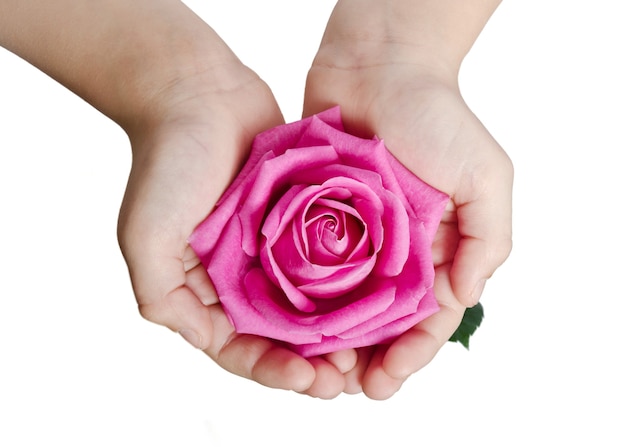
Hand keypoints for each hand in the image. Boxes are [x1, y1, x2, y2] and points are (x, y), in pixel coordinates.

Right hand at [116, 64, 353, 397]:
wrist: (196, 92)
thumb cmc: (168, 163)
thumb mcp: (146, 237)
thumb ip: (163, 298)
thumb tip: (205, 340)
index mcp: (205, 289)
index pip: (240, 347)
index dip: (272, 371)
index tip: (308, 381)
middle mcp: (241, 274)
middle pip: (282, 335)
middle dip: (313, 363)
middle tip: (347, 377)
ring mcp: (273, 247)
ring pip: (311, 304)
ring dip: (337, 331)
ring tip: (368, 349)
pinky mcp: (301, 217)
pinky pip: (328, 259)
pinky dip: (349, 282)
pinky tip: (376, 296)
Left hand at [303, 29, 511, 398]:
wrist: (379, 64)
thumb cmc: (436, 115)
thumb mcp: (485, 176)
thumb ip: (487, 238)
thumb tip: (464, 297)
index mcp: (433, 249)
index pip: (425, 318)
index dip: (409, 355)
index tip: (384, 381)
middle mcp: (391, 249)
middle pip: (377, 321)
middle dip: (364, 359)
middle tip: (341, 388)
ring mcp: (350, 234)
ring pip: (338, 302)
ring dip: (328, 339)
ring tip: (310, 370)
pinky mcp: (311, 214)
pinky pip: (302, 264)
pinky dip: (296, 296)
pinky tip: (282, 321)